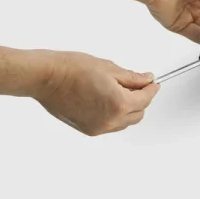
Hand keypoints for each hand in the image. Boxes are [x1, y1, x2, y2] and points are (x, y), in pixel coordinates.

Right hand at [32, 51, 159, 135]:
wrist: (46, 78)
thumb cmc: (73, 69)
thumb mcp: (109, 68)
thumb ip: (132, 78)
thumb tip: (147, 79)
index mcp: (119, 104)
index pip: (146, 99)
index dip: (152, 89)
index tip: (153, 82)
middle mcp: (110, 120)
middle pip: (138, 113)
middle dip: (142, 99)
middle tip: (138, 84)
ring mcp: (98, 128)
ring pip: (125, 122)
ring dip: (129, 109)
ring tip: (121, 91)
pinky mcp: (87, 130)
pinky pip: (111, 125)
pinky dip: (116, 115)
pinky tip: (109, 100)